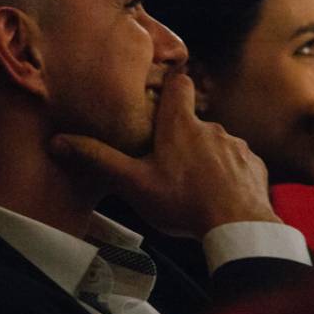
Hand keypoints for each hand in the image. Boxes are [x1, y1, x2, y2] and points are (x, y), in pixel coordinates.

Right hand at [50, 69, 279, 238]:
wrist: (238, 227)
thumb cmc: (182, 202)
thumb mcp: (133, 183)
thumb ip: (98, 160)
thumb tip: (58, 142)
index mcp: (180, 125)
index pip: (179, 86)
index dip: (171, 87)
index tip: (162, 95)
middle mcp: (212, 128)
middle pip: (194, 122)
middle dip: (182, 138)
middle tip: (167, 165)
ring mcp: (237, 146)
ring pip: (217, 145)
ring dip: (206, 159)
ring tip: (194, 188)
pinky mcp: (255, 167)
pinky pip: (238, 165)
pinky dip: (229, 176)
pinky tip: (220, 198)